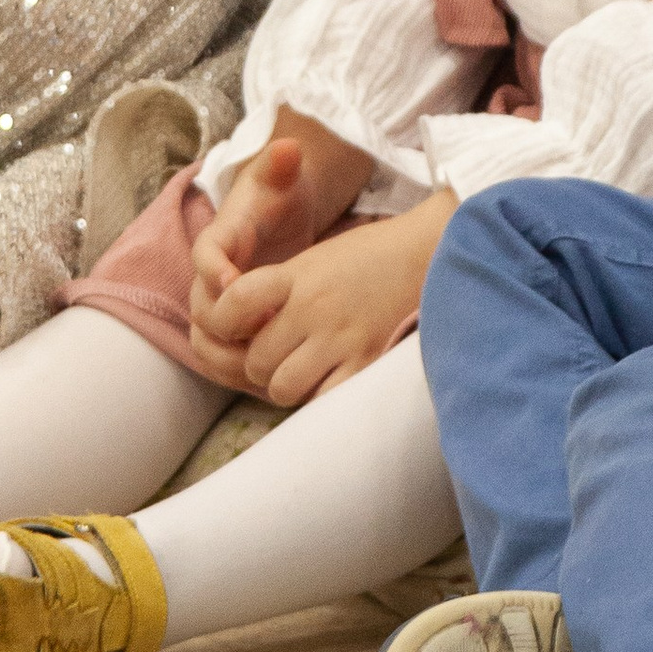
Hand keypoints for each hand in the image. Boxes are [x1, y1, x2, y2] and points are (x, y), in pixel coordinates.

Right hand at [185, 136, 332, 364]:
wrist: (277, 213)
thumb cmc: (279, 193)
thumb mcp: (282, 175)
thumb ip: (281, 163)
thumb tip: (286, 145)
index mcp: (219, 237)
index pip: (204, 255)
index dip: (214, 271)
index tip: (235, 283)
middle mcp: (209, 275)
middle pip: (202, 311)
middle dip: (231, 326)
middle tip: (270, 330)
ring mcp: (216, 304)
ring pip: (206, 344)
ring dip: (232, 360)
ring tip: (270, 365)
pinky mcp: (230, 327)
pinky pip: (221, 360)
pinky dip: (239, 374)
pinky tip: (273, 379)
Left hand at [190, 193, 454, 407]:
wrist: (427, 252)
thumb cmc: (366, 256)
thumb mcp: (314, 260)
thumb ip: (276, 291)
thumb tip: (237, 330)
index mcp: (296, 276)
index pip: (235, 302)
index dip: (224, 322)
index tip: (238, 328)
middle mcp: (313, 307)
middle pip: (256, 359)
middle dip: (260, 365)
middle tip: (279, 355)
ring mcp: (341, 337)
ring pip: (282, 387)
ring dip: (286, 385)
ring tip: (303, 369)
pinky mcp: (367, 361)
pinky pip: (323, 399)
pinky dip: (319, 395)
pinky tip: (329, 377)